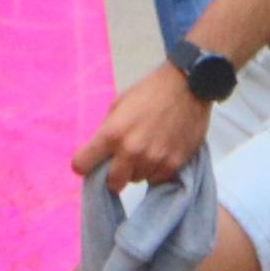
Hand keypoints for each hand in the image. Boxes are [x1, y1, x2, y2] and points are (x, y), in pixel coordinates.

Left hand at [71, 65, 209, 188]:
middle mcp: (131, 151)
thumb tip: (101, 151)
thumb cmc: (150, 92)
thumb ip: (107, 129)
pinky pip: (157, 179)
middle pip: (113, 183)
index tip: (90, 163)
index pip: (82, 165)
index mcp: (112, 134)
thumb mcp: (119, 105)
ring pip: (137, 180)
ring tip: (147, 151)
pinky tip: (161, 153)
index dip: (84, 165)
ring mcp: (153, 160)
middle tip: (121, 165)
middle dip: (114, 176)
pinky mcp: (174, 165)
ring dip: (138, 170)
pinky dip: (156, 170)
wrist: (188, 87)